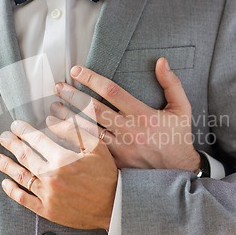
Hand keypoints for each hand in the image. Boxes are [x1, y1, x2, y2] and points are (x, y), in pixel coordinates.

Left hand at [0, 120, 117, 229]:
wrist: (114, 206)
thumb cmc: (107, 175)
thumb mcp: (96, 147)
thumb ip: (73, 131)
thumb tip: (52, 120)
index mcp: (62, 158)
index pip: (36, 139)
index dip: (23, 130)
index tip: (16, 125)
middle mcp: (51, 176)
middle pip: (24, 156)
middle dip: (12, 144)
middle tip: (4, 138)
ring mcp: (47, 195)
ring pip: (20, 176)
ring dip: (6, 165)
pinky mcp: (47, 210)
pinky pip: (24, 199)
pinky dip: (12, 190)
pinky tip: (5, 183)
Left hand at [52, 58, 199, 170]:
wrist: (180, 172)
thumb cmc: (178, 138)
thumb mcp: (182, 108)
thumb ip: (171, 84)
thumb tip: (160, 61)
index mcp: (142, 115)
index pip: (112, 91)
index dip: (92, 79)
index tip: (76, 71)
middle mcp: (128, 131)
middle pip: (93, 110)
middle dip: (73, 96)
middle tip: (58, 87)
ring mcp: (120, 149)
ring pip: (88, 131)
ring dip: (68, 119)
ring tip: (53, 109)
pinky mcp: (115, 164)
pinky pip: (91, 151)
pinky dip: (75, 142)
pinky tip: (61, 135)